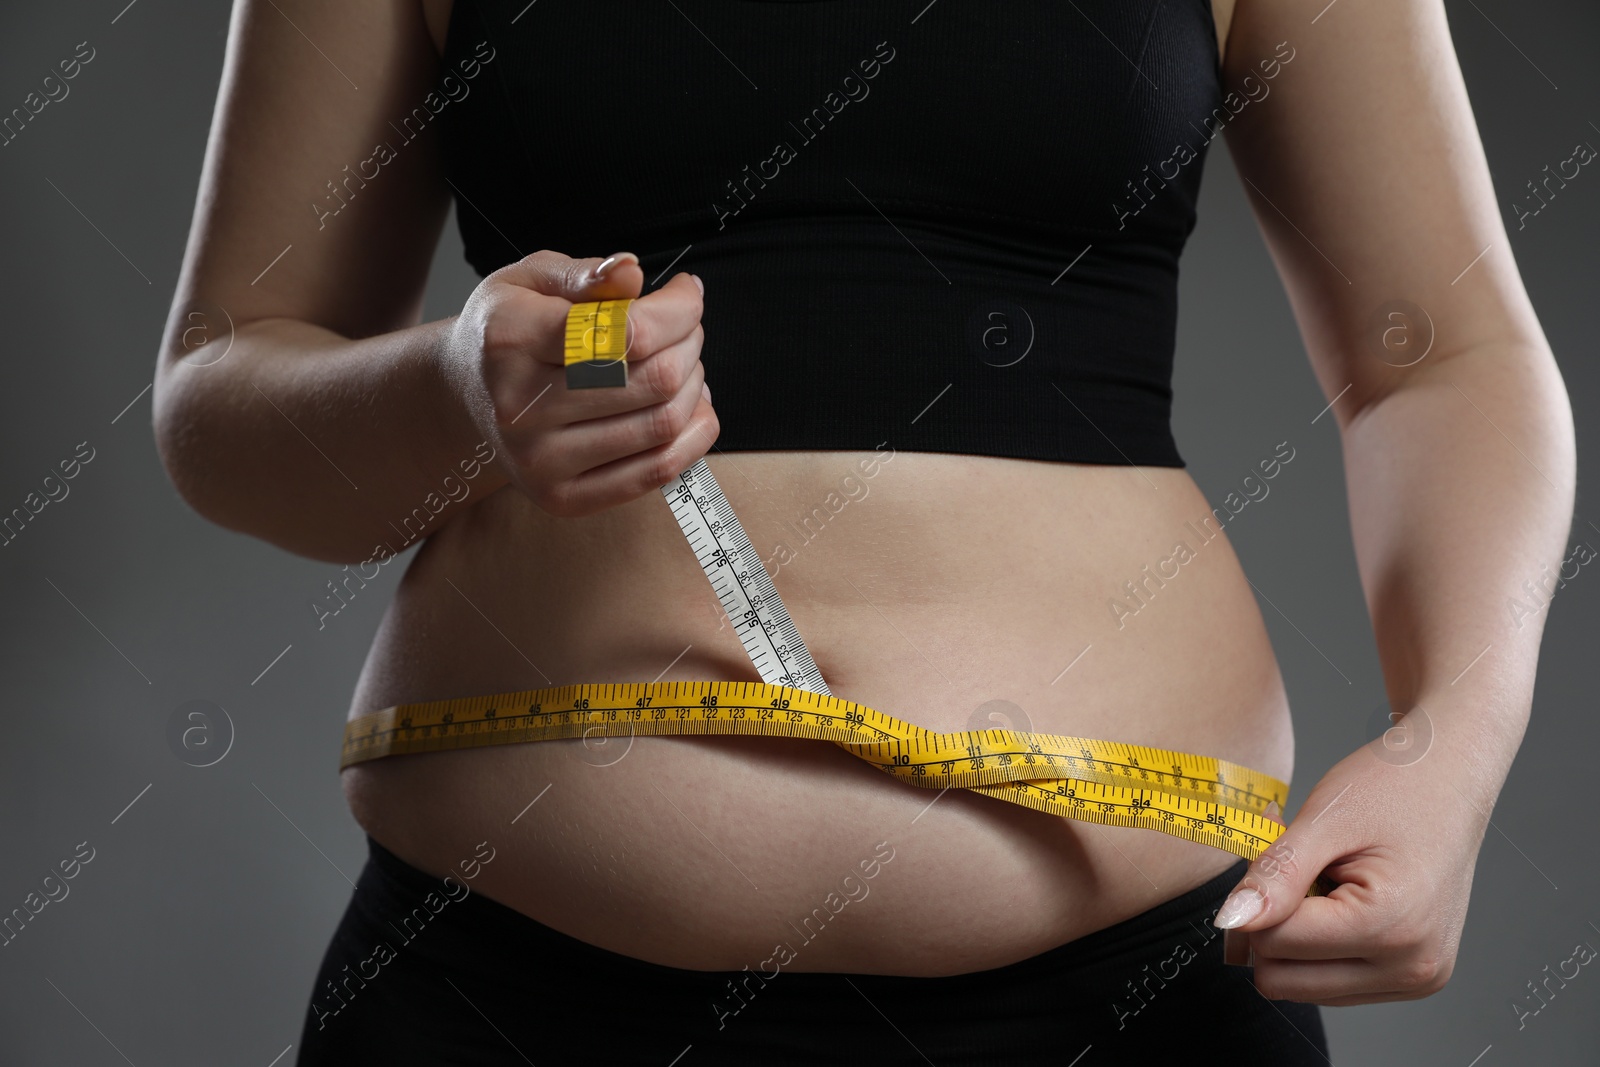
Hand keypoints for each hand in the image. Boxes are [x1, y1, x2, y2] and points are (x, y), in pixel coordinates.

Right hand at [439, 249, 715, 516]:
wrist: (465, 394)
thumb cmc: (508, 329)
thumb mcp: (531, 280)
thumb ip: (586, 275)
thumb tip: (632, 272)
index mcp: (510, 339)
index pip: (627, 332)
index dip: (678, 310)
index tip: (686, 293)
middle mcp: (519, 407)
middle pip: (655, 378)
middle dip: (689, 344)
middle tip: (685, 329)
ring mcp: (539, 462)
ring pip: (664, 424)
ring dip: (693, 386)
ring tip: (683, 363)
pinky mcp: (561, 498)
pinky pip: (658, 472)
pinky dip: (694, 435)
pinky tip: (690, 406)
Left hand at [1211, 737, 1490, 1004]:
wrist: (1452, 778)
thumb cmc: (1397, 787)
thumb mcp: (1323, 820)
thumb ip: (1275, 874)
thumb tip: (1231, 920)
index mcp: (1391, 927)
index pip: (1274, 943)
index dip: (1257, 896)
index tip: (1273, 850)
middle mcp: (1412, 967)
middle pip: (1283, 978)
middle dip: (1272, 923)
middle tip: (1294, 868)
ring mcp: (1416, 979)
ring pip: (1303, 985)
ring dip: (1294, 935)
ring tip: (1323, 879)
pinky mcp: (1412, 978)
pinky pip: (1332, 982)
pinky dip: (1319, 943)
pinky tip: (1338, 898)